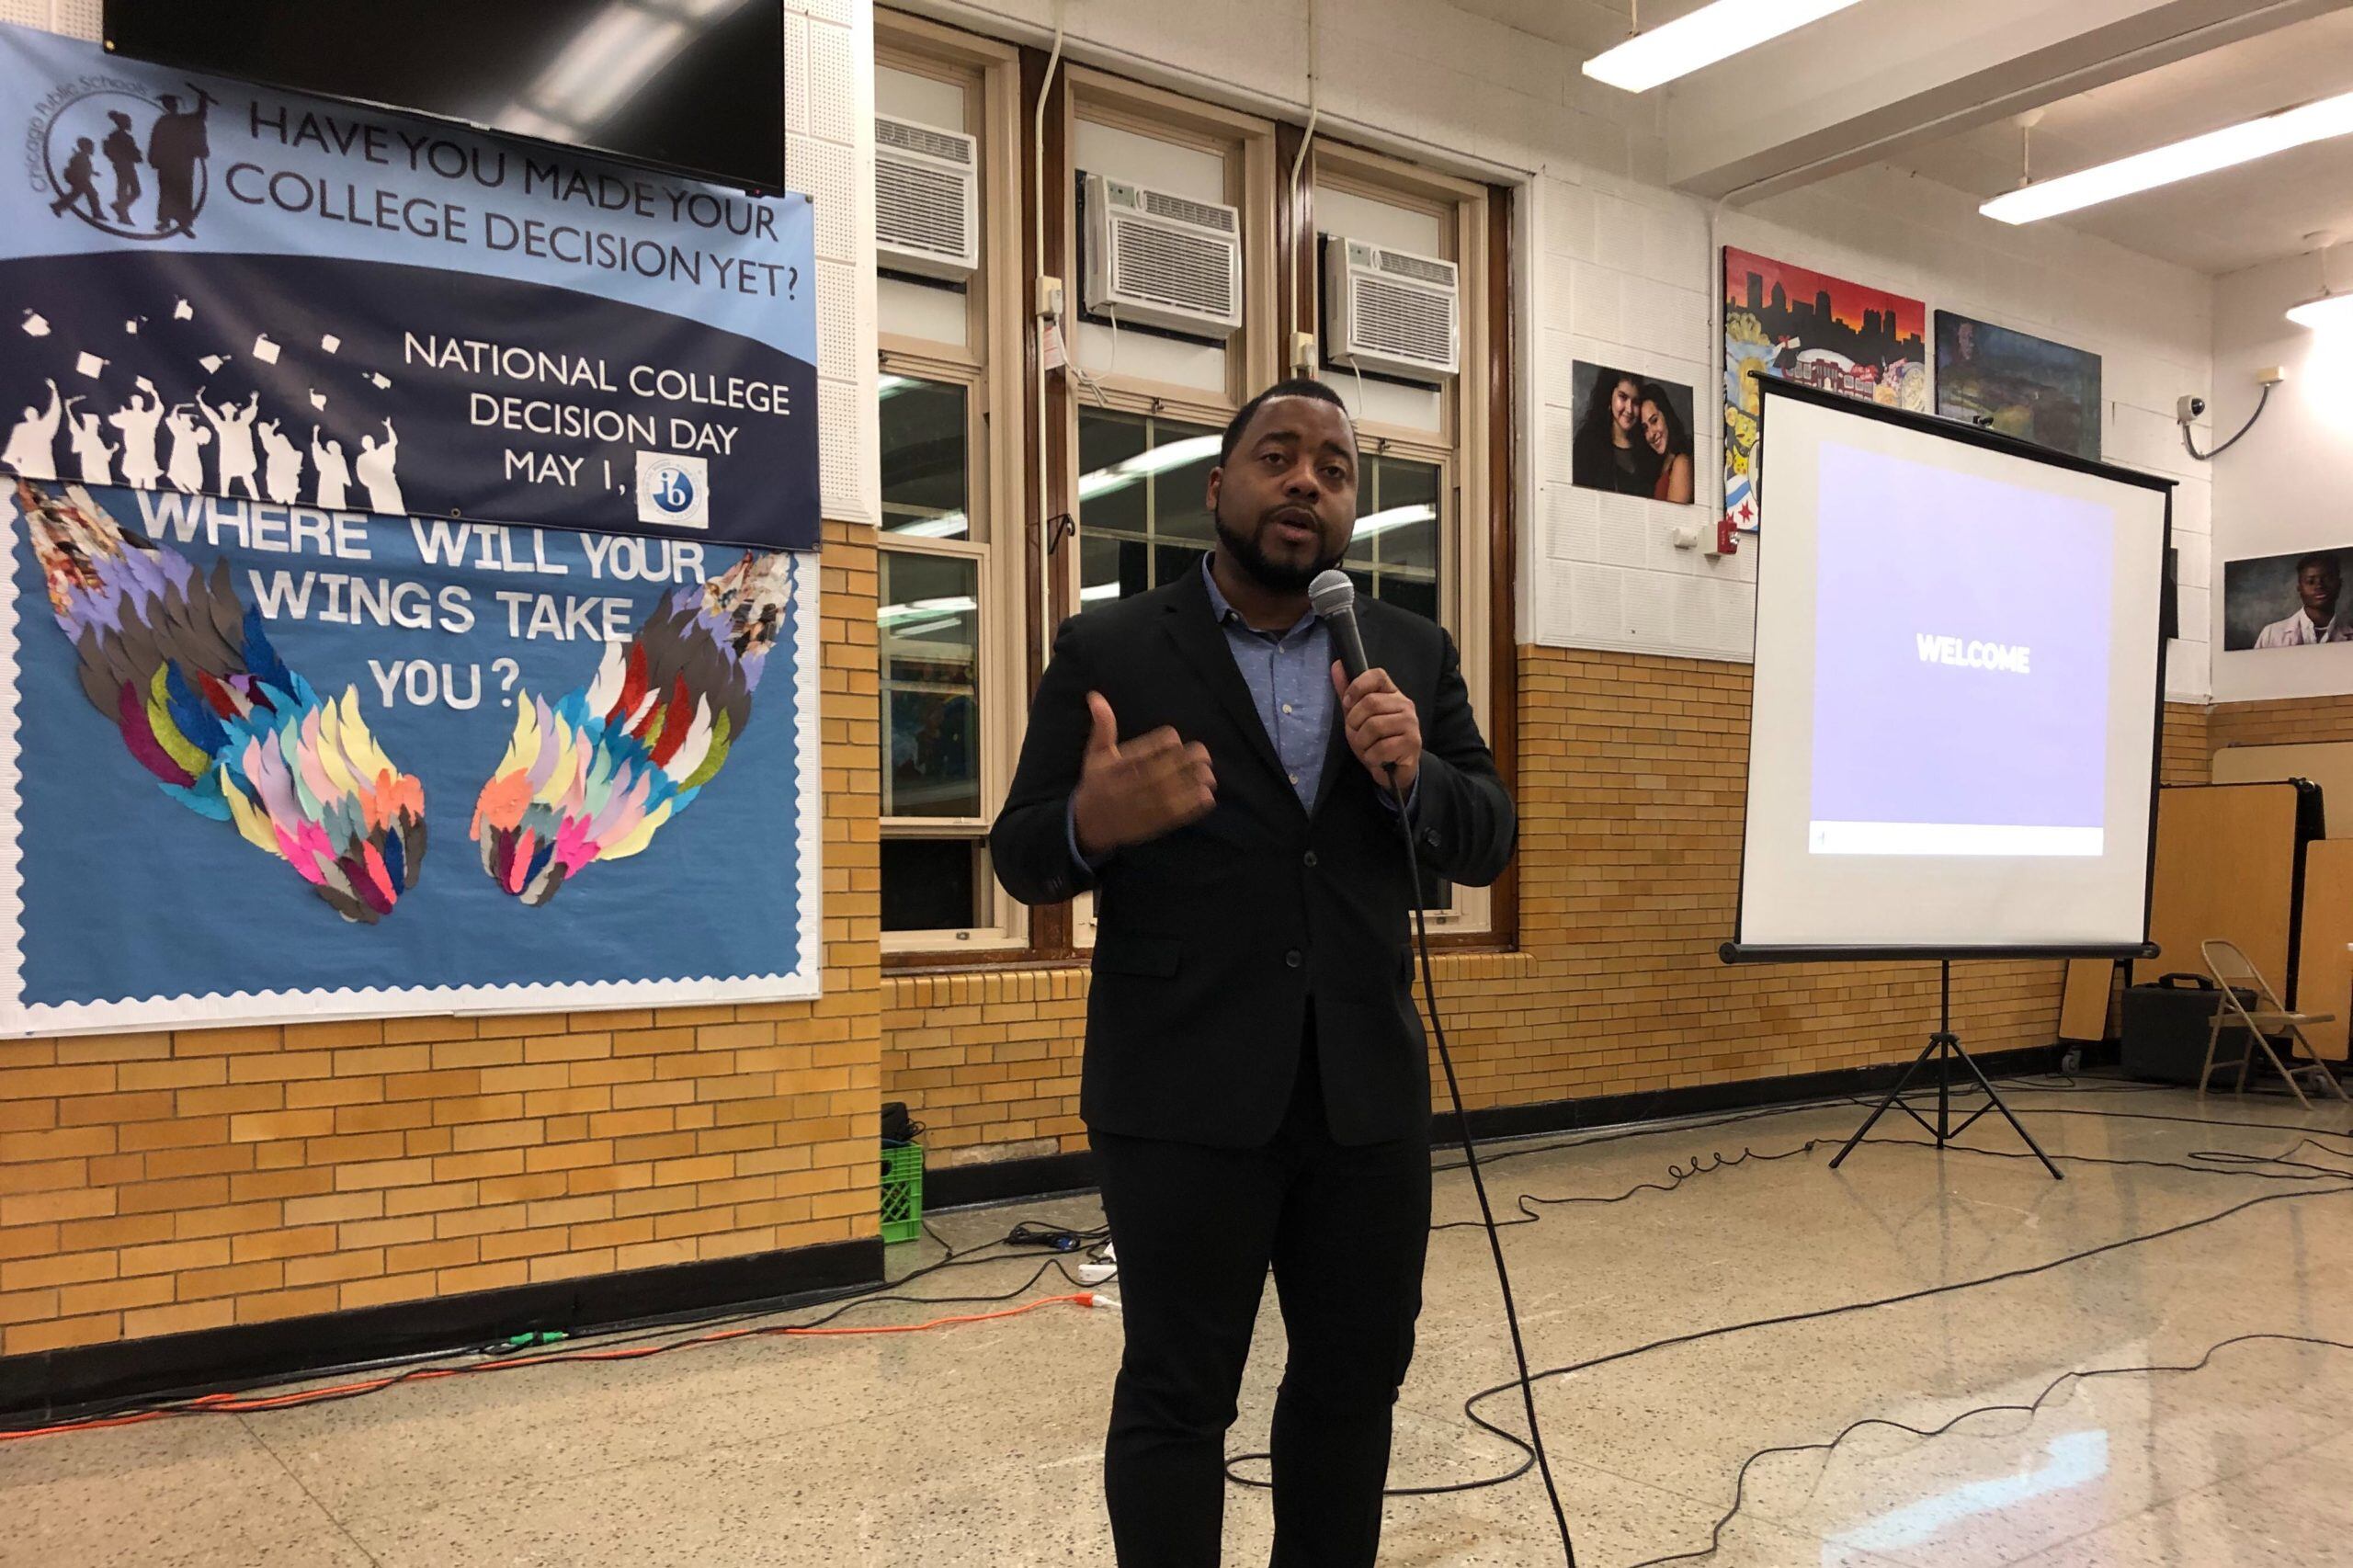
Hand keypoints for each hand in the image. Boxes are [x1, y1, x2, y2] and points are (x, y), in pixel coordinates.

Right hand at [1071, 692, 1214, 855]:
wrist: (1088, 826)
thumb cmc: (1096, 784)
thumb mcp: (1094, 755)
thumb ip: (1103, 727)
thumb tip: (1095, 696)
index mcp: (1116, 767)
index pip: (1143, 750)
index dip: (1164, 743)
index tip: (1174, 740)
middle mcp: (1128, 786)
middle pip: (1161, 771)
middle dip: (1186, 762)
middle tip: (1203, 755)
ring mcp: (1141, 807)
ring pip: (1170, 794)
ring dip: (1193, 783)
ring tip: (1208, 775)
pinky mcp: (1150, 823)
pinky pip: (1174, 816)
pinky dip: (1192, 807)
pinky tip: (1206, 797)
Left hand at [1333, 663, 1420, 792]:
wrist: (1394, 770)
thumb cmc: (1376, 741)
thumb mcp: (1357, 717)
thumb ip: (1348, 692)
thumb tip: (1337, 665)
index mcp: (1392, 693)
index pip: (1377, 675)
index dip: (1357, 686)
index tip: (1348, 703)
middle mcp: (1405, 704)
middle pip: (1370, 703)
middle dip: (1355, 723)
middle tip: (1358, 735)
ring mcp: (1411, 723)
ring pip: (1374, 726)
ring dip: (1362, 743)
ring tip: (1367, 748)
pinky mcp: (1412, 743)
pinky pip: (1381, 748)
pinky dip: (1372, 757)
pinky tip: (1377, 759)